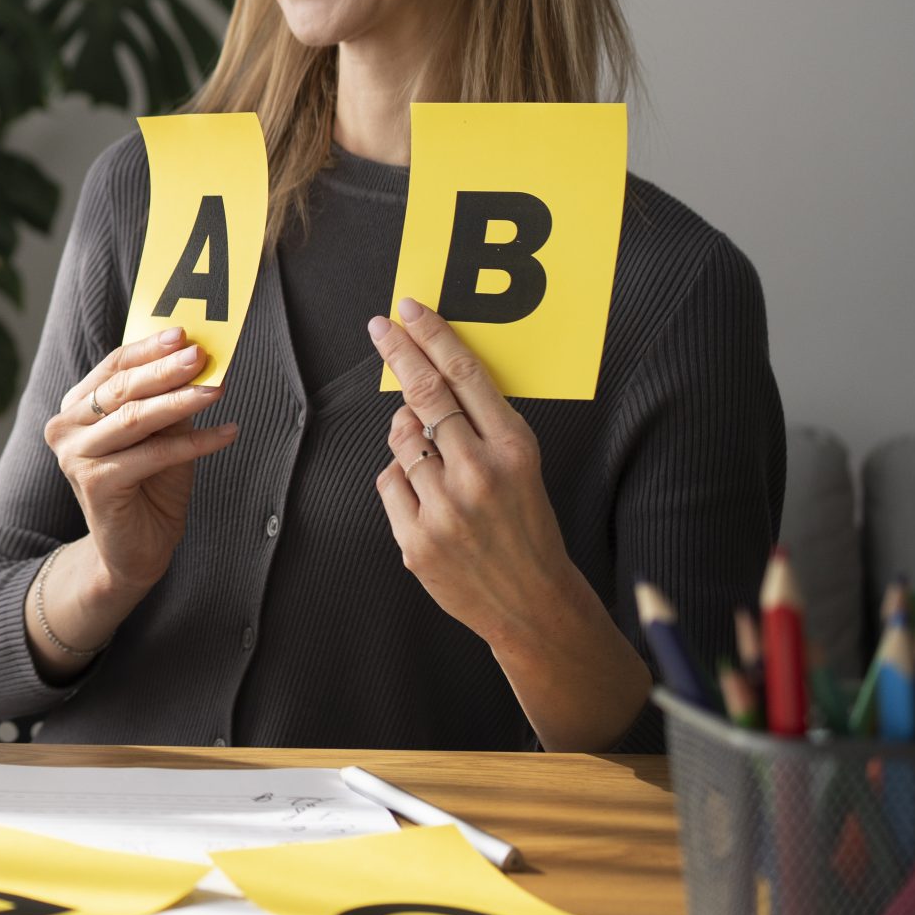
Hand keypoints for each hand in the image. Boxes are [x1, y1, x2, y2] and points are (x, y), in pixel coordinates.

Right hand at [45, 327, 238, 592]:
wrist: (135, 551)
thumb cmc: (149, 488)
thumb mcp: (161, 436)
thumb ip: (167, 403)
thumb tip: (197, 364)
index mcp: (76, 408)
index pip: (112, 367)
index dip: (148, 349)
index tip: (183, 334)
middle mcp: (66, 428)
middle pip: (121, 388)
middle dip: (165, 369)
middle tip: (201, 355)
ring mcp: (75, 456)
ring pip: (134, 418)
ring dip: (180, 401)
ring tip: (216, 391)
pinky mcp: (95, 482)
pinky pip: (152, 454)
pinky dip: (193, 443)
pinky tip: (226, 433)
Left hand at [369, 299, 576, 646]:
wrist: (533, 603)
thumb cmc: (526, 525)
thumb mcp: (521, 466)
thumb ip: (476, 427)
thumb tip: (415, 396)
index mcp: (513, 448)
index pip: (465, 374)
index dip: (433, 335)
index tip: (409, 310)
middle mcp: (479, 473)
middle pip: (424, 393)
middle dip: (399, 352)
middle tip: (380, 326)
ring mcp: (445, 508)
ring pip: (400, 439)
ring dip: (407, 435)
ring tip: (434, 459)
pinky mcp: (417, 541)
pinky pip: (388, 483)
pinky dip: (401, 481)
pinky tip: (428, 500)